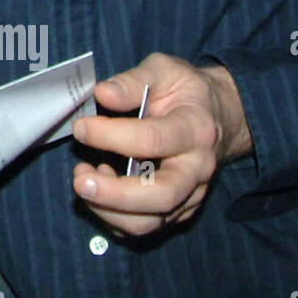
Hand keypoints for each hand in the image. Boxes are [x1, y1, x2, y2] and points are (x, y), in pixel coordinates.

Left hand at [72, 53, 252, 237]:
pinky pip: (145, 226)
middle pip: (161, 196)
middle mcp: (197, 169)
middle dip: (114, 194)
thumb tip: (102, 94)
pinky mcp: (178, 210)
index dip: (111, 135)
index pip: (152, 140)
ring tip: (84, 179)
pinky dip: (114, 215)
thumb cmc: (185, 91)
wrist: (218, 116)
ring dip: (109, 209)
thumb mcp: (164, 70)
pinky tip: (100, 187)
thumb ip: (133, 81)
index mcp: (195, 129)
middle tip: (79, 180)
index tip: (81, 127)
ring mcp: (190, 195)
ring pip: (151, 222)